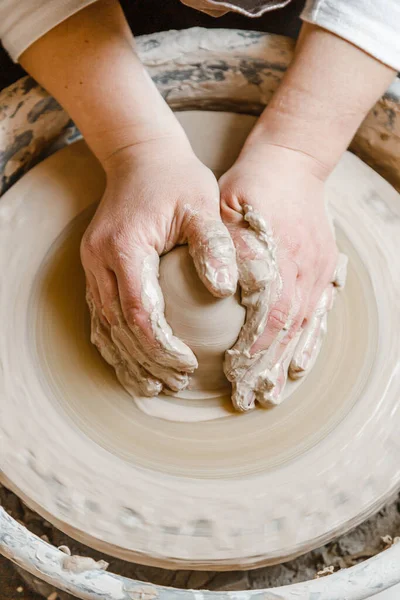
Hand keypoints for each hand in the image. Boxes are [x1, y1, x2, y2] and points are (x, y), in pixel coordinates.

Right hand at [81, 135, 236, 395]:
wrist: (141, 156)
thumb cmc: (176, 180)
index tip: (189, 365)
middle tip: (175, 385)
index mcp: (126, 247)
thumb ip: (212, 245)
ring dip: (127, 360)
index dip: (162, 346)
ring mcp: (93, 264)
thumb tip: (221, 289)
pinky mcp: (95, 267)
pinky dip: (114, 343)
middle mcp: (100, 260)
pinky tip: (129, 362)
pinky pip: (99, 314)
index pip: (140, 313)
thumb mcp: (202, 205)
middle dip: (147, 362)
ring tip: (151, 387)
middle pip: (119, 327)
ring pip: (104, 326)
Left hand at [220, 141, 345, 410]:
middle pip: (286, 330)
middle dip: (265, 367)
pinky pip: (320, 314)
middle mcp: (303, 270)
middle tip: (248, 399)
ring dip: (286, 363)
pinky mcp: (324, 270)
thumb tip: (221, 289)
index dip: (252, 348)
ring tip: (271, 394)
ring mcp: (318, 271)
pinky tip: (299, 365)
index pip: (267, 315)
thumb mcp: (228, 208)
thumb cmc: (251, 187)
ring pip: (304, 328)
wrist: (292, 162)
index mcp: (278, 257)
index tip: (233, 373)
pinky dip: (309, 343)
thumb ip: (227, 249)